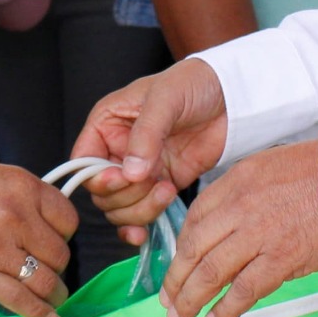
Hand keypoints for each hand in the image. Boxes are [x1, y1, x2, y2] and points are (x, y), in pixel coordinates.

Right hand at [0, 153, 78, 316]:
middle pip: (59, 255)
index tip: (54, 243)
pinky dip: (37, 312)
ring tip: (52, 297)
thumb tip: (48, 231)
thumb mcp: (3, 177)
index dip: (63, 237)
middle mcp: (17, 217)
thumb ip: (29, 201)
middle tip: (47, 270)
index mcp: (26, 188)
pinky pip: (19, 299)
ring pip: (45, 281)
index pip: (68, 222)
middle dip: (57, 267)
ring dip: (53, 294)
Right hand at [71, 60, 229, 245]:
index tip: (121, 178)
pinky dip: (142, 226)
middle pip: (103, 192)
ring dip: (141, 209)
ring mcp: (140, 172)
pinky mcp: (162, 186)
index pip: (83, 162)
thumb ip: (146, 135)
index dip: (97, 177)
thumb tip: (130, 174)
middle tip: (154, 181)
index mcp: (107, 124)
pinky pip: (142, 214)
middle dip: (126, 195)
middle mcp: (118, 151)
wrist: (233, 97)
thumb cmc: (193, 84)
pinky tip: (147, 232)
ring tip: (168, 189)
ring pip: (121, 208)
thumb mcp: (165, 99)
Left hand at [164, 140, 317, 316]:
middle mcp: (240, 206)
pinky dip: (226, 309)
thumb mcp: (274, 166)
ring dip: (190, 298)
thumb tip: (233, 223)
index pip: (195, 219)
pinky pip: (244, 289)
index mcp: (237, 180)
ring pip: (210, 272)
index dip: (183, 247)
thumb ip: (248, 192)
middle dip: (176, 278)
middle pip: (193, 248)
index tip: (179, 264)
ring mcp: (259, 234)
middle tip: (168, 298)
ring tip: (180, 315)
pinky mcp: (282, 258)